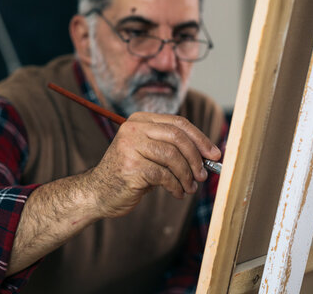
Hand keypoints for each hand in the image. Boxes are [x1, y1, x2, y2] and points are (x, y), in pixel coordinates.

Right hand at [89, 112, 220, 217]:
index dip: (200, 138)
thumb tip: (209, 155)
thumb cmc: (130, 174)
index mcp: (140, 120)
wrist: (98, 193)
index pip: (178, 123)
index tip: (214, 154)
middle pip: (177, 137)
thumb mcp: (150, 154)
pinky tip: (177, 193)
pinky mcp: (131, 167)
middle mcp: (134, 129)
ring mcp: (130, 146)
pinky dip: (176, 186)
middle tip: (204, 175)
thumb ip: (174, 149)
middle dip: (196, 158)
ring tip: (190, 187)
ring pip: (173, 157)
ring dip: (187, 175)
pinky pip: (164, 175)